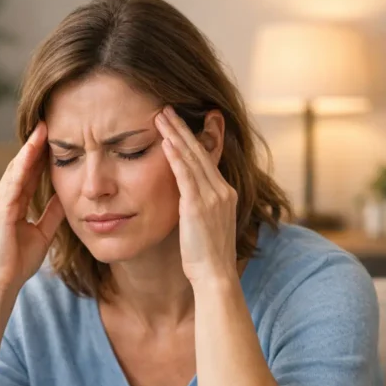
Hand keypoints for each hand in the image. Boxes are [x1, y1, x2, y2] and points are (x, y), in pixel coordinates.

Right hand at [0, 122, 65, 293]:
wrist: (1, 283)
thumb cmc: (17, 262)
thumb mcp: (42, 233)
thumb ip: (51, 214)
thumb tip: (65, 197)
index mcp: (11, 204)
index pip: (27, 174)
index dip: (38, 156)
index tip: (52, 138)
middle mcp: (0, 199)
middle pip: (19, 166)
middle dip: (33, 145)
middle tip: (47, 123)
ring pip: (15, 170)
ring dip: (28, 150)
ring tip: (41, 130)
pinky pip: (12, 184)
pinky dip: (22, 167)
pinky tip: (31, 153)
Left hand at [155, 106, 237, 284]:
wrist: (215, 276)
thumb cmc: (206, 257)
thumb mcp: (207, 226)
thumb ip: (199, 207)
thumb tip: (187, 200)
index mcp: (225, 194)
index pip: (206, 158)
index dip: (191, 139)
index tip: (177, 123)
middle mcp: (222, 190)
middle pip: (200, 151)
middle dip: (182, 128)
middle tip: (166, 108)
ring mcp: (212, 197)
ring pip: (192, 158)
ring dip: (175, 135)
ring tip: (160, 116)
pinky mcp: (198, 206)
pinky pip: (185, 176)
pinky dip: (175, 157)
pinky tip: (165, 142)